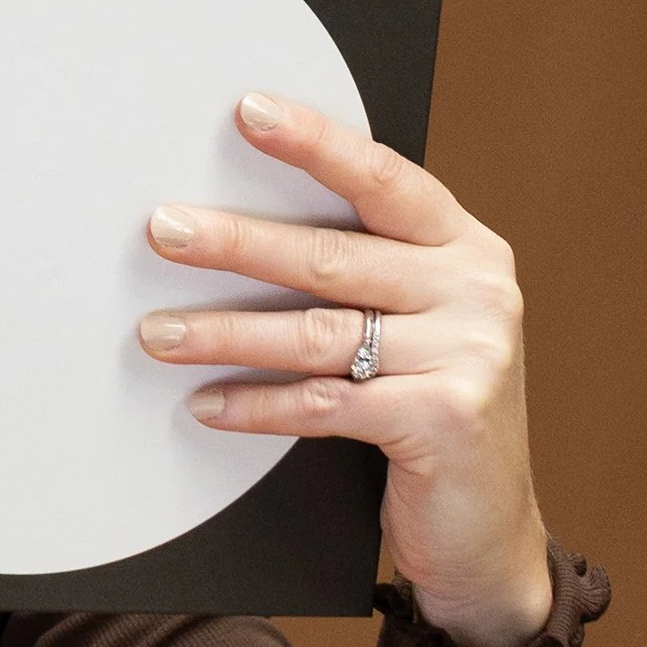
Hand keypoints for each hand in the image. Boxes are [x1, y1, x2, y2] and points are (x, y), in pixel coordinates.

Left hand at [136, 91, 552, 646]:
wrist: (489, 534)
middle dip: (236, 241)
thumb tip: (235, 229)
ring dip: (225, 333)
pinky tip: (206, 404)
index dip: (315, 143)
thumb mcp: (415, 329)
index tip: (248, 113)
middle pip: (333, 256)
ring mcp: (468, 354)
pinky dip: (256, 405)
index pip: (382, 179)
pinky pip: (322, 403)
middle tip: (162, 229)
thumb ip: (363, 277)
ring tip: (157, 333)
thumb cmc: (430, 413)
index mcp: (467, 249)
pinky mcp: (443, 418)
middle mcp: (476, 291)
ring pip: (318, 333)